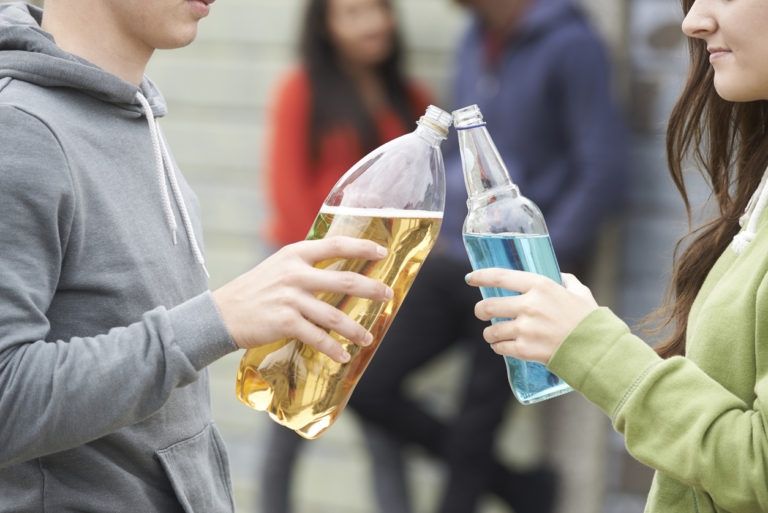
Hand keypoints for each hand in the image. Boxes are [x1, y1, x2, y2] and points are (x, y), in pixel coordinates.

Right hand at [212, 236, 393, 362]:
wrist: (218, 314)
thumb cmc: (252, 292)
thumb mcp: (277, 268)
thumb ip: (304, 267)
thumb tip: (337, 274)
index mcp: (294, 254)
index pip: (336, 245)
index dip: (362, 246)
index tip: (382, 251)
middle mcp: (295, 273)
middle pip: (344, 279)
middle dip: (371, 289)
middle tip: (388, 295)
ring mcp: (290, 298)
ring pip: (335, 315)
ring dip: (356, 328)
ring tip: (368, 337)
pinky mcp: (284, 322)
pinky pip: (317, 337)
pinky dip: (333, 348)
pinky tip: (343, 356)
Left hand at [466, 270, 598, 363]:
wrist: (597, 350)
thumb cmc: (589, 320)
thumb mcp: (579, 292)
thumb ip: (566, 281)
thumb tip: (558, 276)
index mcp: (540, 286)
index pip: (501, 276)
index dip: (481, 276)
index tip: (470, 278)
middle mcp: (529, 305)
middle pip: (489, 306)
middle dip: (480, 310)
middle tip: (481, 312)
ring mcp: (526, 329)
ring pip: (492, 330)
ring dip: (490, 332)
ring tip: (494, 333)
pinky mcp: (525, 350)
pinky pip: (500, 347)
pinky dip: (498, 347)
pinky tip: (502, 346)